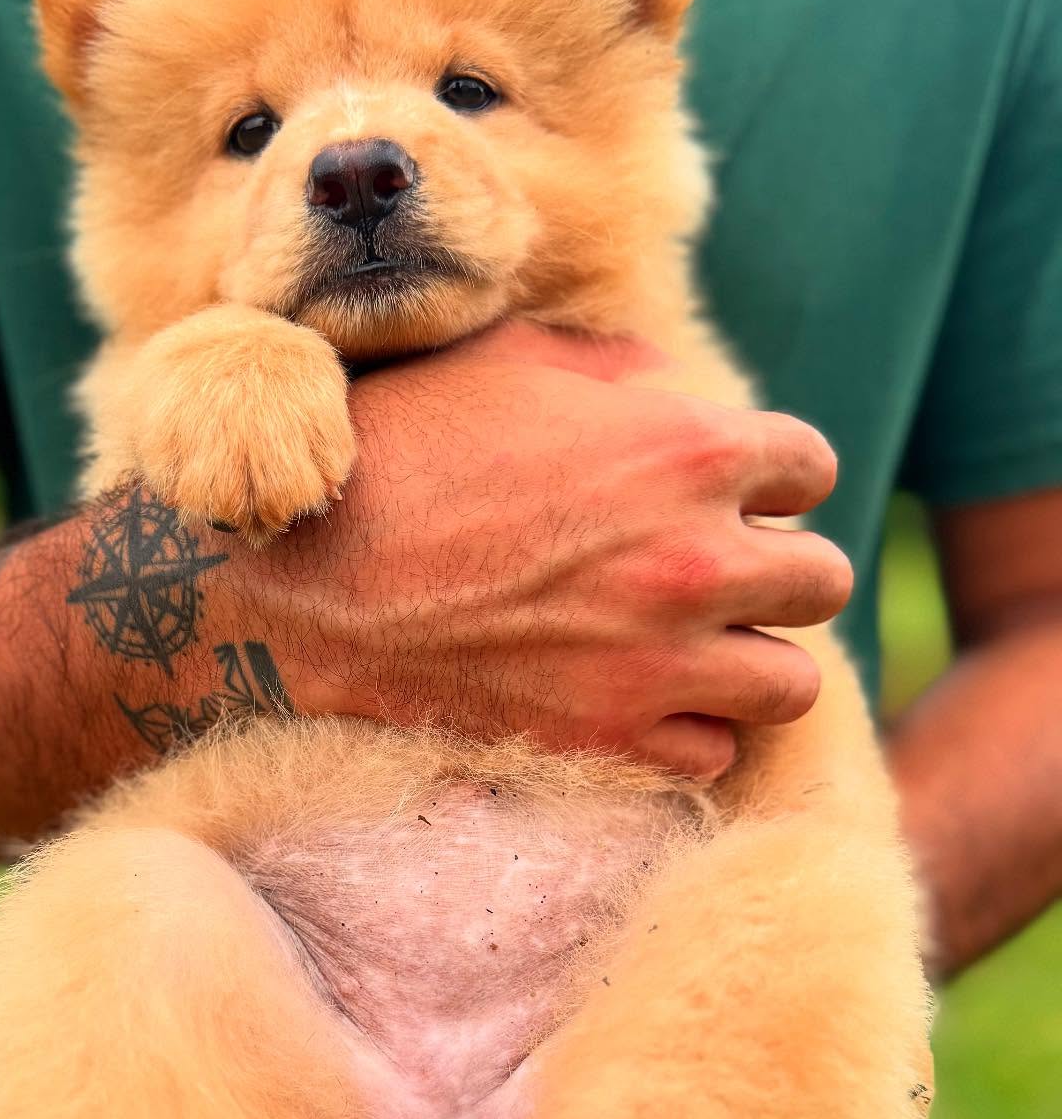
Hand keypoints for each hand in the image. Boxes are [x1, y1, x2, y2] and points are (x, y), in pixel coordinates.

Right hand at [220, 322, 850, 777]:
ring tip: (693, 649)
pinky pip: (712, 756)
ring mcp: (657, 663)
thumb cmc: (394, 451)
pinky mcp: (609, 743)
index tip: (732, 494)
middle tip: (716, 574)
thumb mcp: (505, 362)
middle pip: (822, 579)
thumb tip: (668, 384)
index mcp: (684, 449)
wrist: (296, 581)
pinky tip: (640, 702)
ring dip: (750, 662)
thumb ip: (615, 370)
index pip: (812, 468)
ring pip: (790, 683)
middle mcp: (692, 561)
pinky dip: (688, 733)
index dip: (773, 478)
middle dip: (777, 572)